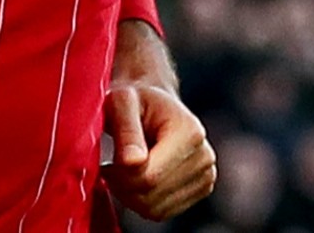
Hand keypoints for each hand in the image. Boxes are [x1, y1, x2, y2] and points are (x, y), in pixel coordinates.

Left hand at [102, 82, 216, 220]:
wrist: (155, 105)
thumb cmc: (135, 101)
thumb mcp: (122, 102)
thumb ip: (126, 130)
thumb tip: (132, 162)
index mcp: (190, 132)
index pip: (149, 176)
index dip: (119, 176)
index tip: (107, 162)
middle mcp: (205, 156)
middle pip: (152, 196)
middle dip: (122, 188)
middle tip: (110, 169)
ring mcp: (206, 176)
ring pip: (156, 209)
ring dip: (130, 197)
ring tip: (122, 172)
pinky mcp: (199, 190)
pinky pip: (162, 212)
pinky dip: (142, 203)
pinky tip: (135, 181)